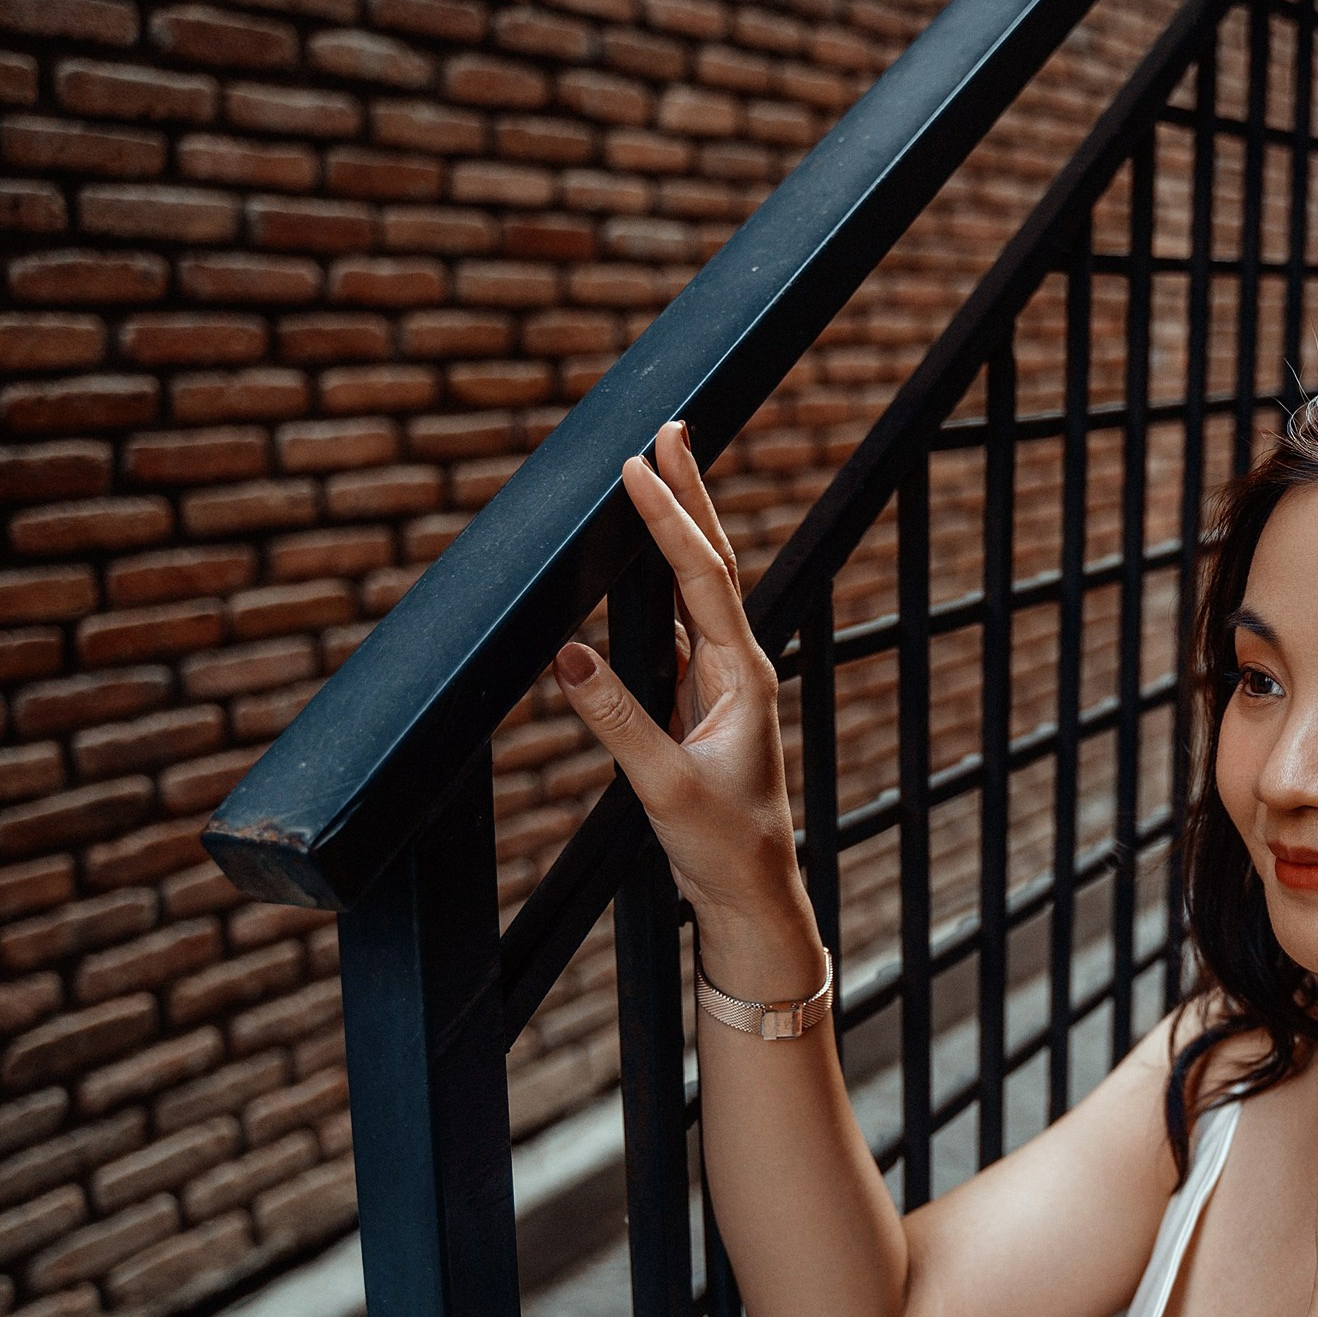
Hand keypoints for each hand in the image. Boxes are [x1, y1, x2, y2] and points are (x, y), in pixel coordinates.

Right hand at [552, 422, 814, 981]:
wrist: (751, 890)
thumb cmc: (720, 845)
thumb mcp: (662, 786)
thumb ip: (615, 721)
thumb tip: (565, 653)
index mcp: (741, 678)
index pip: (703, 580)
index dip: (670, 519)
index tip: (639, 464)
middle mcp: (738, 667)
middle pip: (714, 563)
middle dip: (690, 494)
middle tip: (670, 426)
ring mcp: (721, 681)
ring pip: (698, 588)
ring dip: (679, 528)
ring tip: (657, 471)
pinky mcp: (700, 700)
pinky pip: (678, 623)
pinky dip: (661, 579)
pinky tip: (643, 558)